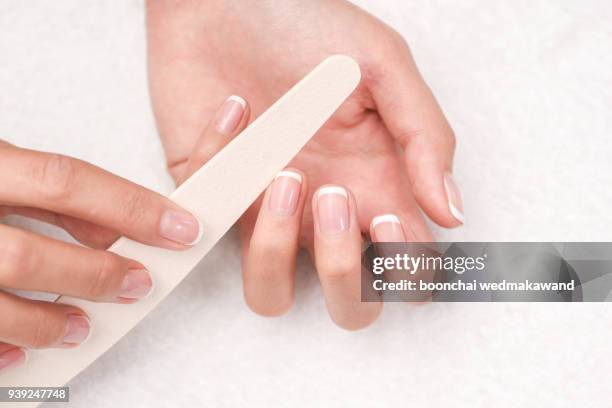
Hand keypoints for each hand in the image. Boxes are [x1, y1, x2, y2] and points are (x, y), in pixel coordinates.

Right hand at [0, 141, 201, 370]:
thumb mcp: (3, 167)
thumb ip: (56, 196)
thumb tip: (114, 229)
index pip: (67, 180)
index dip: (131, 207)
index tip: (180, 229)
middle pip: (29, 254)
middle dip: (95, 277)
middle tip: (138, 284)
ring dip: (49, 323)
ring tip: (82, 326)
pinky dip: (1, 350)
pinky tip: (22, 352)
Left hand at [146, 0, 463, 328]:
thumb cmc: (307, 24)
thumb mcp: (383, 65)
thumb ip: (425, 137)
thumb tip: (452, 213)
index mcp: (375, 186)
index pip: (407, 269)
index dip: (406, 269)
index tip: (389, 218)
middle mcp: (324, 212)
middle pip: (349, 304)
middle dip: (347, 277)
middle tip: (334, 200)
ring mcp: (266, 210)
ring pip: (270, 293)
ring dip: (276, 251)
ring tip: (284, 176)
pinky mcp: (213, 196)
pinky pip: (211, 222)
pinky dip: (222, 163)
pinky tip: (233, 108)